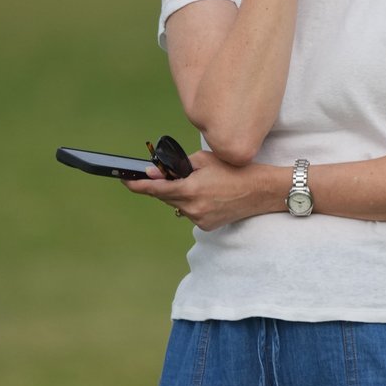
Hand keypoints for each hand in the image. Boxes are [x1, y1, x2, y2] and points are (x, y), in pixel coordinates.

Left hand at [123, 150, 277, 230]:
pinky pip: (190, 213)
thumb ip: (178, 166)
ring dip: (182, 195)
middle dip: (166, 185)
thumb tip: (156, 173)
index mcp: (190, 189)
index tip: (125, 180)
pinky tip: (210, 196)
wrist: (260, 190)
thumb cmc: (234, 170)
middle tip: (178, 174)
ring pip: (178, 205)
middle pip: (165, 197)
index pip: (155, 189)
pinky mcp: (206, 226)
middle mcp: (192, 208)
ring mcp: (199, 219)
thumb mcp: (205, 160)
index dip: (137, 185)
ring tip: (204, 185)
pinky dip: (193, 204)